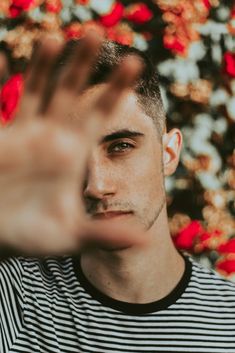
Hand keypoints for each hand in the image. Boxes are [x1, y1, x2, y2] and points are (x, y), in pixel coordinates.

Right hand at [0, 35, 142, 255]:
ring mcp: (25, 133)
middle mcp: (53, 137)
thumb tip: (142, 241)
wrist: (3, 238)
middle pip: (72, 93)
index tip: (136, 65)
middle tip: (98, 33)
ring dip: (46, 65)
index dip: (116, 91)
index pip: (100, 115)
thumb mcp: (73, 236)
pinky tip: (2, 57)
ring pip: (37, 91)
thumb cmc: (36, 236)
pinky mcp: (1, 138)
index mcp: (75, 154)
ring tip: (56, 38)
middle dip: (83, 65)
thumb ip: (104, 235)